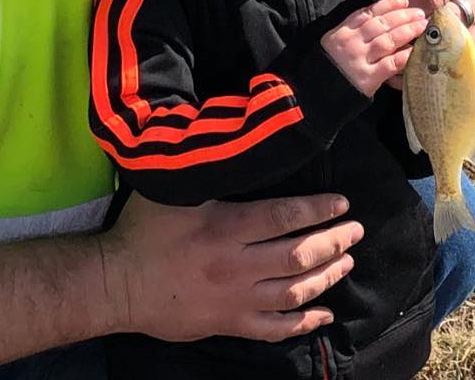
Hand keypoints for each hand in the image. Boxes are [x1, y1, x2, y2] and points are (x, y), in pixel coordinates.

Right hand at [99, 191, 362, 342]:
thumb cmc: (143, 229)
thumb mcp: (171, 191)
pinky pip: (276, 328)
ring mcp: (236, 299)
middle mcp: (236, 264)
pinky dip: (304, 322)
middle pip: (297, 255)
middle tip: (355, 231)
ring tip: (346, 262)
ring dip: (326, 277)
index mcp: (224, 227)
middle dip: (333, 242)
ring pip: (294, 291)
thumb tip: (234, 146)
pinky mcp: (229, 324)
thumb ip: (204, 173)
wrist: (119, 282)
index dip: (316, 210)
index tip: (342, 204)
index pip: (282, 216)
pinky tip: (324, 313)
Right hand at [320, 0, 427, 96]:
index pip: (367, 13)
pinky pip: (390, 64)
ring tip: (421, 26)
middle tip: (419, 13)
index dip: (387, 5)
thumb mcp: (335, 42)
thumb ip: (354, 30)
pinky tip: (415, 50)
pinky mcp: (368, 77)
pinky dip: (404, 55)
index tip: (403, 0)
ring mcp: (359, 59)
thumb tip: (383, 18)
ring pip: (387, 40)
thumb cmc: (330, 66)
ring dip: (407, 31)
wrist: (319, 92)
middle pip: (380, 24)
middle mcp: (351, 42)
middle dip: (402, 16)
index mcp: (342, 31)